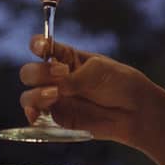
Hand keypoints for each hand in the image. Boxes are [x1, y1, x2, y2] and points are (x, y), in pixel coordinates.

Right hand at [18, 35, 156, 148]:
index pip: (41, 46)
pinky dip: (31, 116)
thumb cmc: (119, 83)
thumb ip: (75, 79)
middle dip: (39, 73)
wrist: (135, 111)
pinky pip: (37, 118)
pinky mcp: (59, 119)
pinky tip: (36, 115)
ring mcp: (55, 98)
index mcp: (65, 57)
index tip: (42, 48)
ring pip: (29, 95)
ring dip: (36, 94)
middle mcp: (55, 77)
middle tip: (60, 76)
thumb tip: (55, 90)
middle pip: (30, 72)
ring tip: (55, 95)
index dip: (37, 45)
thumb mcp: (98, 71)